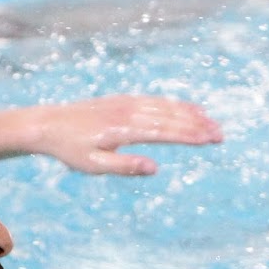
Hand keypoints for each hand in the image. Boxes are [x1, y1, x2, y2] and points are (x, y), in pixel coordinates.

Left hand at [38, 96, 222, 175]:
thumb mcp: (94, 165)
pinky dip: (174, 105)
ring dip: (190, 114)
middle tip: (220, 134)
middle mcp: (128, 112)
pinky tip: (186, 109)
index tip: (210, 140)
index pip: (164, 132)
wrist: (48, 124)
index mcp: (123, 129)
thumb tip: (155, 168)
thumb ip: (125, 165)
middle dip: (197, 125)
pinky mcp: (123, 101)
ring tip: (211, 122)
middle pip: (169, 117)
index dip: (189, 135)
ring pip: (164, 106)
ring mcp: (126, 104)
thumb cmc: (70, 149)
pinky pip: (154, 101)